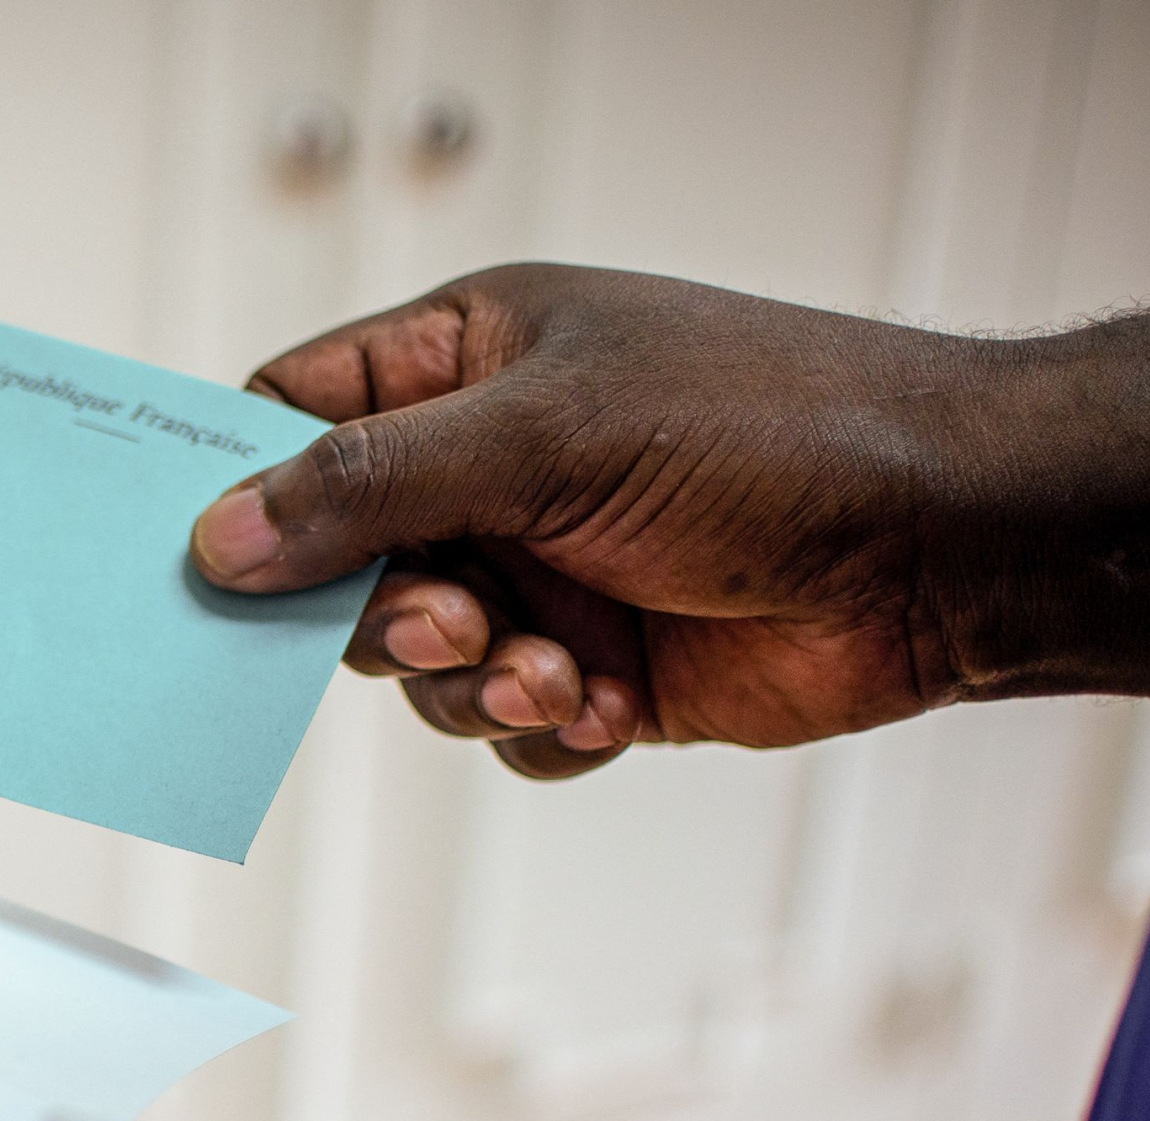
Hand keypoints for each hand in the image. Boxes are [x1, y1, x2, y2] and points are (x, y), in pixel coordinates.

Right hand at [190, 265, 1149, 778]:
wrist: (941, 546)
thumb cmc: (769, 431)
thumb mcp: (540, 438)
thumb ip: (365, 488)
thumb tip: (220, 536)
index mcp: (469, 361)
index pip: (299, 415)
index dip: (245, 490)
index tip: (209, 563)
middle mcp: (496, 469)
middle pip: (344, 566)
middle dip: (390, 616)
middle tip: (453, 620)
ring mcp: (546, 572)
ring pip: (423, 668)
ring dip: (480, 684)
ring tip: (560, 667)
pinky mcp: (597, 669)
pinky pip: (508, 729)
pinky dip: (548, 729)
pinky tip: (614, 702)